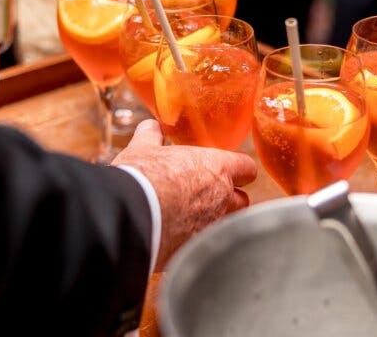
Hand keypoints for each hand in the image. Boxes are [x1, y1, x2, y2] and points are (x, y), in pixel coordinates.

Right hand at [112, 119, 256, 269]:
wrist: (130, 215)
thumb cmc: (142, 176)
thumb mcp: (143, 148)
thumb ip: (151, 135)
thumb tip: (150, 127)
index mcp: (216, 168)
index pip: (246, 168)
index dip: (239, 169)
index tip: (230, 170)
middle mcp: (222, 198)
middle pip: (242, 200)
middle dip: (229, 199)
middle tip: (208, 195)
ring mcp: (212, 226)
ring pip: (225, 225)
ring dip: (213, 221)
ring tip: (191, 219)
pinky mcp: (196, 248)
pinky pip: (202, 244)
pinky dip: (194, 241)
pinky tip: (176, 238)